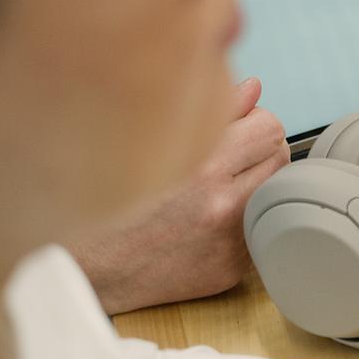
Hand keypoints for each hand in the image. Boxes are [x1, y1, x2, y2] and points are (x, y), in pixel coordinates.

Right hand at [71, 78, 289, 315]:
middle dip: (258, 152)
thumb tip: (253, 88)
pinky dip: (240, 219)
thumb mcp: (144, 137)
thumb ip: (211, 109)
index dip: (254, 123)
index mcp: (201, 166)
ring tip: (215, 186)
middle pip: (279, 159)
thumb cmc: (102, 195)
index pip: (270, 127)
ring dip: (254, 185)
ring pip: (274, 193)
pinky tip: (206, 218)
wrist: (79, 265)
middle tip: (226, 157)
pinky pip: (257, 230)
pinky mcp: (230, 270)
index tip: (235, 129)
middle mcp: (220, 206)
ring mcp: (228, 242)